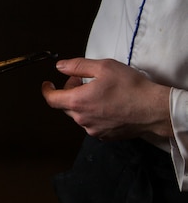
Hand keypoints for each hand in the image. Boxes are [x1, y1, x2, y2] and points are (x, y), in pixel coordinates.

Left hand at [41, 57, 171, 140]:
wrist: (154, 109)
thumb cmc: (131, 87)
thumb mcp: (103, 67)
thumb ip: (77, 66)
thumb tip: (60, 66)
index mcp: (77, 102)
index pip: (52, 99)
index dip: (47, 91)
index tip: (48, 85)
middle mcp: (82, 119)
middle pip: (66, 106)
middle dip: (70, 92)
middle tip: (82, 81)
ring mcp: (93, 130)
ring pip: (79, 115)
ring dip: (83, 103)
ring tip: (99, 92)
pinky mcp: (104, 136)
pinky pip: (92, 123)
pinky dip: (94, 113)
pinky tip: (108, 105)